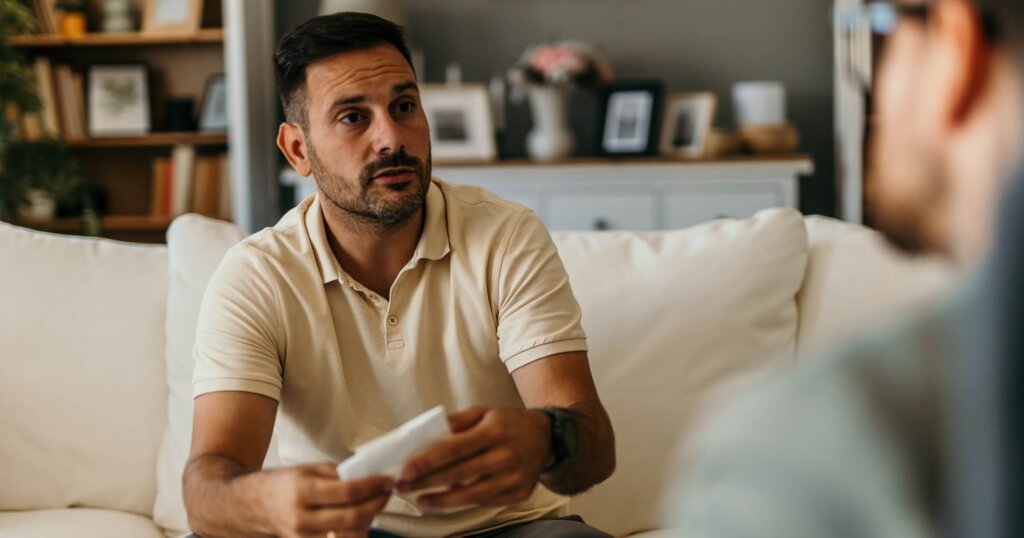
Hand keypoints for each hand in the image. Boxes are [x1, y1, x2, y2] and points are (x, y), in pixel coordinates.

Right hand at [261, 463, 392, 537]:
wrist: (257, 505)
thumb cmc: (287, 483)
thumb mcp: (310, 469)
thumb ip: (339, 474)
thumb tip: (370, 477)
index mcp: (303, 491)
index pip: (347, 492)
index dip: (372, 486)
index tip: (387, 480)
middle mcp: (303, 518)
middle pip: (352, 516)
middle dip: (376, 504)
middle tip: (388, 491)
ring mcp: (305, 537)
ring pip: (349, 534)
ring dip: (369, 519)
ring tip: (376, 503)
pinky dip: (356, 530)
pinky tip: (363, 518)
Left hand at [396, 407, 552, 508]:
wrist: (548, 438)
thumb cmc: (508, 423)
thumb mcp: (484, 412)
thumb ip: (456, 421)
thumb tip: (425, 432)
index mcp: (494, 432)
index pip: (455, 449)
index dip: (429, 461)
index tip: (406, 469)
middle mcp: (505, 456)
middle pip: (459, 474)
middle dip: (427, 482)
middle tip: (402, 486)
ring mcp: (514, 478)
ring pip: (472, 495)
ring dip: (442, 500)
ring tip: (421, 499)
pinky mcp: (518, 493)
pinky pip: (485, 502)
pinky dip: (464, 502)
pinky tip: (446, 500)